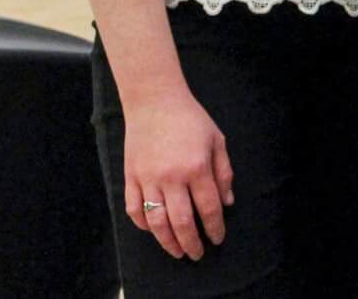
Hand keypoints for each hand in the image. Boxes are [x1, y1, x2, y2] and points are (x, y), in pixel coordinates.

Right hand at [121, 88, 233, 260]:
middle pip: (181, 221)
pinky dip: (142, 224)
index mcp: (197, 167)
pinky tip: (153, 231)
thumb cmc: (191, 120)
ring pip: (156, 221)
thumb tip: (227, 203)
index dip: (214, 227)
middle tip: (197, 254)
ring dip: (167, 241)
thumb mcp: (217, 141)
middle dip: (191, 243)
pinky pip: (133, 209)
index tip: (217, 238)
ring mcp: (147, 179)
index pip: (208, 208)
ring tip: (177, 251)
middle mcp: (171, 177)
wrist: (155, 102)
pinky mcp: (130, 177)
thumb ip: (224, 173)